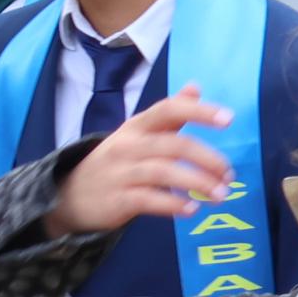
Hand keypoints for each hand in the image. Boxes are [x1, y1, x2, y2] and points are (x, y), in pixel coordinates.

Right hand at [47, 88, 238, 238]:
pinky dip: (173, 204)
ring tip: (220, 195)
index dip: (199, 112)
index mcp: (136, 126)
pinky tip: (191, 208)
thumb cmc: (114, 163)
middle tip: (229, 175)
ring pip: (164, 172)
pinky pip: (149, 200)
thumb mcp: (136, 133)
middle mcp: (127, 146)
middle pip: (173, 145)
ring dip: (197, 183)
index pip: (168, 110)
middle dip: (207, 159)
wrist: (68, 195)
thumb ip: (169, 115)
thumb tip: (195, 88)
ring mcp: (121, 173)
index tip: (229, 118)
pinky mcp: (117, 200)